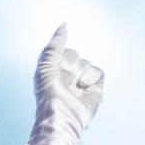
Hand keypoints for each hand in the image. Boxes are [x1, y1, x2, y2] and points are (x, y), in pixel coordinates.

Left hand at [31, 24, 103, 144]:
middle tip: (65, 85)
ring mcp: (82, 83)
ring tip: (74, 91)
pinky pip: (99, 72)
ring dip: (81, 75)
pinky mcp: (96, 91)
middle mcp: (68, 75)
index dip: (62, 61)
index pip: (65, 51)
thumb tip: (64, 24)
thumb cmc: (48, 95)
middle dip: (71, 67)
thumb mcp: (45, 65)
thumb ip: (54, 45)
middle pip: (76, 55)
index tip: (56, 75)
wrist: (61, 120)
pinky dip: (93, 79)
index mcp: (54, 69)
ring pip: (87, 63)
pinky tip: (85, 92)